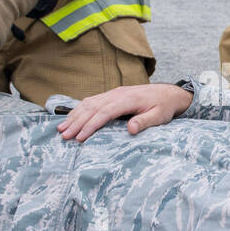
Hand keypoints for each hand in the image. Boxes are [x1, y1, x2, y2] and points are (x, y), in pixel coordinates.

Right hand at [56, 84, 193, 141]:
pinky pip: (92, 101)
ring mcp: (113, 93)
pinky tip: (71, 118)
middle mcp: (117, 94)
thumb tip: (131, 129)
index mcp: (127, 99)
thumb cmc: (163, 107)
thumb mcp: (159, 116)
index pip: (104, 112)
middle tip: (64, 136)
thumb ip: (145, 122)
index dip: (91, 125)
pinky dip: (79, 110)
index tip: (80, 137)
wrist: (168, 93)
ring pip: (89, 103)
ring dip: (74, 116)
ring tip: (61, 129)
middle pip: (92, 108)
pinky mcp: (111, 95)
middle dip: (76, 122)